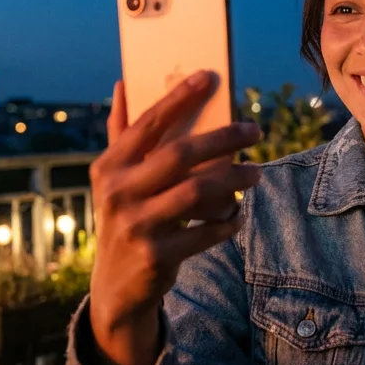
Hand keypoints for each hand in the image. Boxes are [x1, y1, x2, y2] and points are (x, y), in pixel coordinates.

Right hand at [87, 71, 260, 364]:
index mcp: (108, 166)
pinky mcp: (156, 255)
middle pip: (179, 154)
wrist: (115, 287)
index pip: (147, 123)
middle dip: (222, 138)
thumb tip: (122, 84)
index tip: (209, 77)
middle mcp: (117, 192)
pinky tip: (238, 213)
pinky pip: (205, 232)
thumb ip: (120, 134)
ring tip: (256, 172)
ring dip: (233, 179)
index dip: (179, 98)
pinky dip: (227, 222)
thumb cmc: (125, 218)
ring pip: (197, 192)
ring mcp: (136, 225)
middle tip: (254, 130)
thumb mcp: (114, 180)